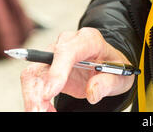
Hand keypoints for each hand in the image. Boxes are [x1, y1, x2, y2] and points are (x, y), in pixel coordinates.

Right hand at [20, 27, 134, 111]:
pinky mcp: (47, 67)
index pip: (68, 50)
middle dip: (38, 89)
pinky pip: (33, 82)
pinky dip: (35, 99)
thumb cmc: (113, 68)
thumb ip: (107, 83)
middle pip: (43, 61)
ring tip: (43, 113)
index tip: (50, 93)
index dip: (57, 71)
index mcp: (89, 39)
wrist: (107, 66)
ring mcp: (54, 53)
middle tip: (40, 112)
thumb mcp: (119, 76)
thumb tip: (92, 92)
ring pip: (33, 73)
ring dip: (32, 97)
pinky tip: (46, 110)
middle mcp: (67, 42)